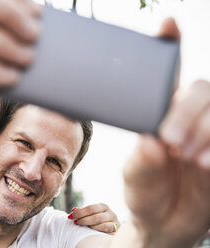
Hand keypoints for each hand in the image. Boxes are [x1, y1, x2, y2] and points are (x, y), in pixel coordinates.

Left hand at [69, 203, 119, 233]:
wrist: (111, 230)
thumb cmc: (98, 221)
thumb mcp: (91, 214)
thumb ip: (82, 212)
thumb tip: (74, 210)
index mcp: (103, 206)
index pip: (91, 208)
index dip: (79, 213)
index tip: (70, 216)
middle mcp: (111, 213)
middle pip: (96, 216)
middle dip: (83, 220)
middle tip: (75, 222)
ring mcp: (115, 223)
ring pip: (101, 224)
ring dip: (89, 225)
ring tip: (82, 226)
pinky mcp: (116, 231)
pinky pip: (106, 230)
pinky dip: (97, 229)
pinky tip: (90, 230)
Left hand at [124, 80, 209, 247]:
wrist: (165, 225)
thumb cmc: (146, 193)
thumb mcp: (135, 178)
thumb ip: (141, 161)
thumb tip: (148, 141)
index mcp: (163, 118)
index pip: (174, 87)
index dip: (176, 101)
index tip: (165, 134)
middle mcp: (191, 122)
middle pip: (205, 92)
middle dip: (192, 116)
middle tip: (174, 145)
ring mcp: (209, 138)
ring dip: (209, 131)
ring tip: (193, 161)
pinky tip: (207, 166)